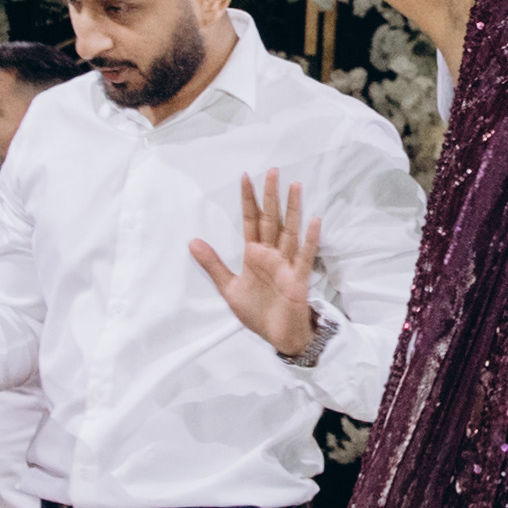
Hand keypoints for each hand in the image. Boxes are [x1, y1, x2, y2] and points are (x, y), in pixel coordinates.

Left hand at [189, 174, 325, 363]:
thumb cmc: (257, 312)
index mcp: (255, 254)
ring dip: (293, 210)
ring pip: (290, 232)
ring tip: (295, 186)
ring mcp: (287, 264)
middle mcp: (272, 254)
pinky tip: (314, 221)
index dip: (248, 200)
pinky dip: (310, 240)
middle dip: (271, 196)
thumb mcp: (229, 288)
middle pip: (272, 220)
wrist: (278, 336)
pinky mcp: (298, 278)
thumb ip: (213, 265)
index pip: (251, 220)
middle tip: (273, 170)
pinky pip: (305, 256)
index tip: (246, 177)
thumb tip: (192, 241)